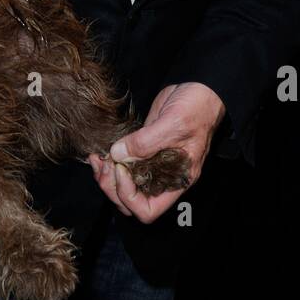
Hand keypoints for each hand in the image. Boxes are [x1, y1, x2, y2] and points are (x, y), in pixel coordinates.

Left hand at [88, 81, 225, 223]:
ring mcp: (151, 163)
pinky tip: (101, 151)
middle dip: (111, 187)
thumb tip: (117, 153)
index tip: (122, 171)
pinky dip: (109, 162)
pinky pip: (122, 164)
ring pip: (123, 185)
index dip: (129, 197)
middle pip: (130, 201)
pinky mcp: (142, 146)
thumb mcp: (173, 124)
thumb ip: (145, 142)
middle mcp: (162, 177)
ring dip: (106, 176)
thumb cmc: (197, 109)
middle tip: (103, 164)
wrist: (201, 88)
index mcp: (176, 181)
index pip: (148, 210)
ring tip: (98, 158)